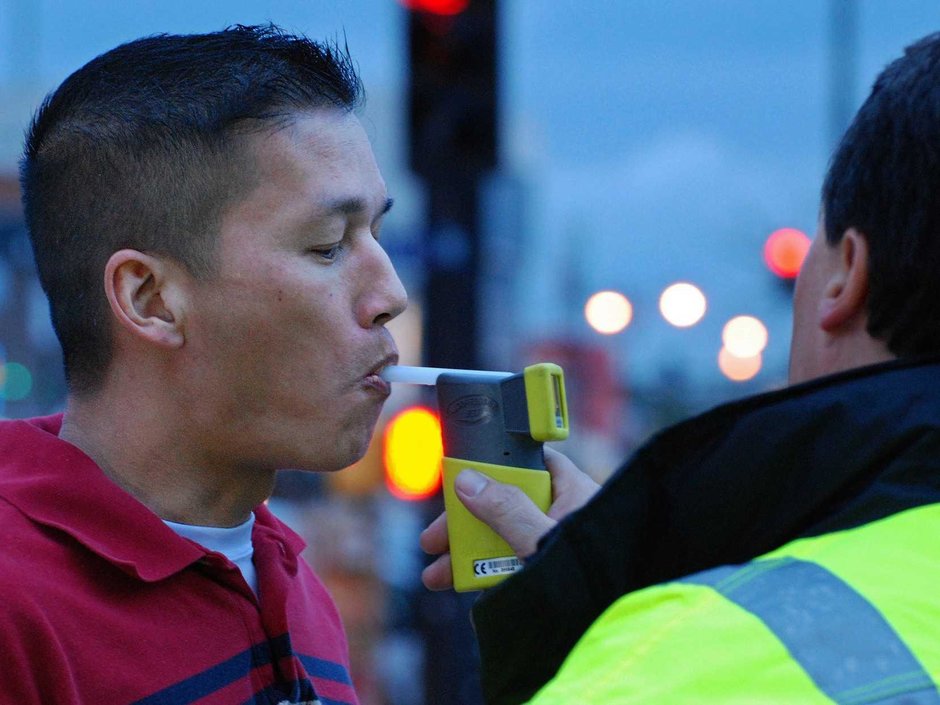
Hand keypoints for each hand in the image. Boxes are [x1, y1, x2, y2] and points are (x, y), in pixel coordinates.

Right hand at [420, 447, 599, 590]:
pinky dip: (492, 579)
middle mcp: (563, 514)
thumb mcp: (543, 539)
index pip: (528, 464)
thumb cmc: (596, 574)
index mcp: (572, 491)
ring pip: (505, 540)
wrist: (613, 624)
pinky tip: (471, 594)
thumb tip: (468, 482)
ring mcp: (556, 546)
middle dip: (466, 526)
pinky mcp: (551, 574)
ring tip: (438, 577)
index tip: (458, 481)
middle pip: (505, 506)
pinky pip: (516, 568)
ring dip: (468, 557)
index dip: (492, 469)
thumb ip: (507, 510)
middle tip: (434, 542)